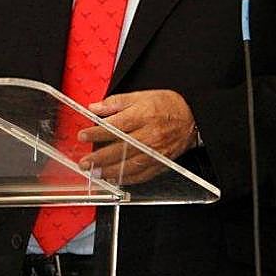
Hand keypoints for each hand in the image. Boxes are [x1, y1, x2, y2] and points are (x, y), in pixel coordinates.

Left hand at [77, 90, 198, 184]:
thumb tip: (94, 108)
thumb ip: (115, 103)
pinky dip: (127, 179)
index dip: (96, 132)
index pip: (115, 127)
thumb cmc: (167, 105)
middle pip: (120, 149)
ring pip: (129, 165)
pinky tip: (115, 179)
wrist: (193, 118)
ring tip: (95, 173)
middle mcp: (149, 136)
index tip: (83, 136)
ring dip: (110, 171)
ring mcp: (155, 152)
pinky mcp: (161, 163)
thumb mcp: (141, 96)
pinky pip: (142, 174)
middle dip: (99, 157)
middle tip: (84, 162)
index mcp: (143, 116)